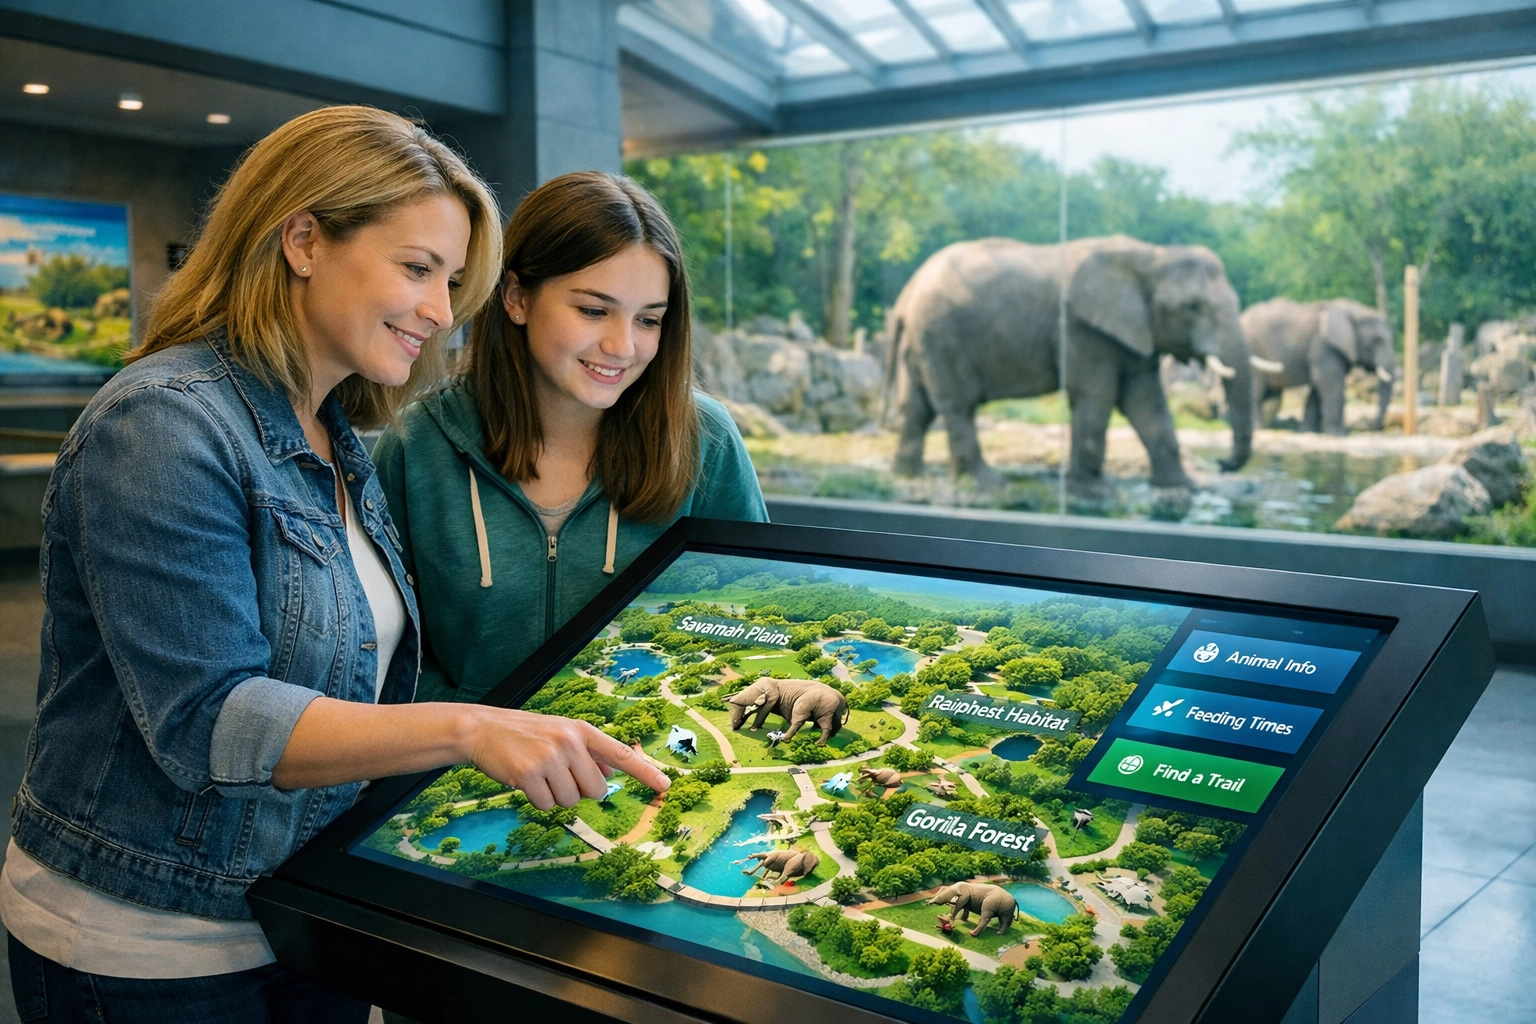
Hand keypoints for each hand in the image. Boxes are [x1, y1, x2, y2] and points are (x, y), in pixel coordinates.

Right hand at [465, 707, 670, 809]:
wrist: (484, 729)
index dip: (644, 772)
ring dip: (556, 796)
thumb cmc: (526, 735)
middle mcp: (570, 741)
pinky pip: (547, 805)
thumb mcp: (562, 735)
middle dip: (579, 792)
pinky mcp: (529, 773)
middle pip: (595, 790)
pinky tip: (525, 781)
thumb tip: (611, 775)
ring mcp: (550, 757)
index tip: (665, 786)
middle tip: (558, 776)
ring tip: (539, 774)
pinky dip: (537, 800)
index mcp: (582, 730)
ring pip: (571, 801)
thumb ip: (588, 754)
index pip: (620, 754)